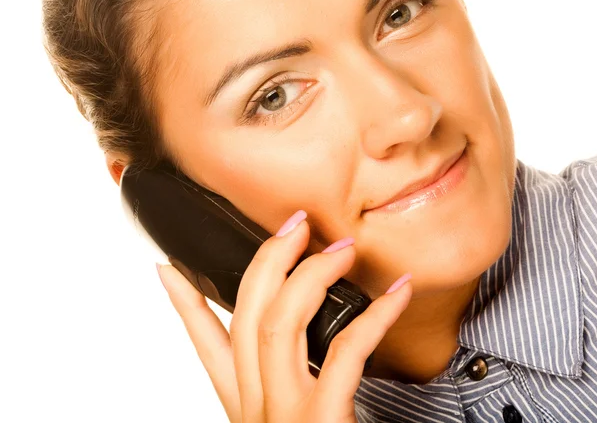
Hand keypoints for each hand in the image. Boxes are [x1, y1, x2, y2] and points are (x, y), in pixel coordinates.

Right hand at [156, 210, 412, 422]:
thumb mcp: (290, 420)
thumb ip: (288, 386)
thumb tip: (302, 350)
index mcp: (247, 408)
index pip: (206, 346)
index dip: (184, 305)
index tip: (168, 268)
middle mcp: (256, 408)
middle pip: (244, 317)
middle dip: (266, 261)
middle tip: (291, 224)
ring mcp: (284, 415)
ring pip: (277, 325)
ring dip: (310, 276)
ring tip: (340, 246)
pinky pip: (344, 352)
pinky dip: (374, 315)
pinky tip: (397, 292)